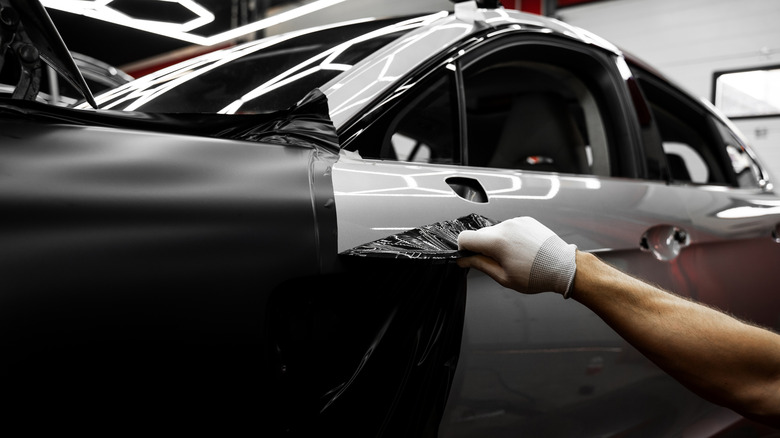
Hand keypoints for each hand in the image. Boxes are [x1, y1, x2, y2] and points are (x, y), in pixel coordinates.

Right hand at [457, 216, 576, 296]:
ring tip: (514, 257)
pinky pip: (509, 227)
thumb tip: (464, 260)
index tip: (471, 257)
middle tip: (498, 262)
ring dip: (498, 242)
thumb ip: (479, 265)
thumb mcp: (503, 277)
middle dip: (483, 247)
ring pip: (495, 231)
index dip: (464, 250)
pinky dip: (510, 237)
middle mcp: (505, 226)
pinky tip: (522, 250)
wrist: (563, 266)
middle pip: (480, 234)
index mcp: (496, 241)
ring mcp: (516, 221)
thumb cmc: (537, 274)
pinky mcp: (526, 220)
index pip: (465, 238)